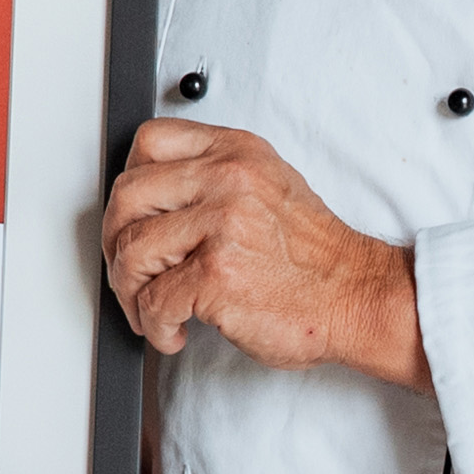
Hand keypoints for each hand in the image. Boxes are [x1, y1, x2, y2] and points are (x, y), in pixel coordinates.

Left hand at [97, 121, 420, 383]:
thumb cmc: (313, 257)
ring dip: (131, 292)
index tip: (133, 218)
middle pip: (128, 197)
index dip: (129, 184)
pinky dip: (155, 326)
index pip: (150, 142)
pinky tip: (174, 331)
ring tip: (152, 310)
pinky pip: (154, 301)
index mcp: (236, 153)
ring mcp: (221, 224)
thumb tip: (152, 202)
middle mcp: (227, 179)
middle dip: (117, 244)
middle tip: (131, 274)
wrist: (356, 298)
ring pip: (133, 251)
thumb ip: (215, 178)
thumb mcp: (267, 187)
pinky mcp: (216, 274)